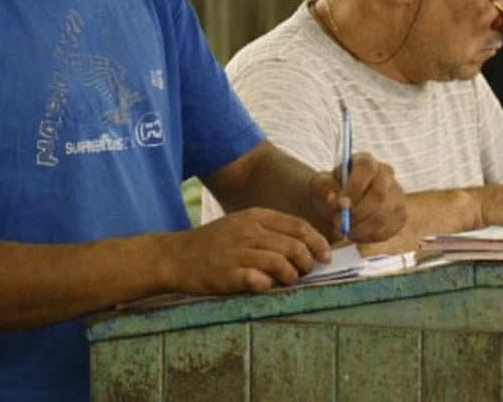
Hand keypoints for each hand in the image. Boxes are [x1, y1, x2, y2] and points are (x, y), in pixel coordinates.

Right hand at [168, 208, 330, 293]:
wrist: (176, 256)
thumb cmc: (216, 242)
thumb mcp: (243, 224)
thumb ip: (272, 231)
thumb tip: (308, 246)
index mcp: (256, 216)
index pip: (298, 226)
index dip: (317, 242)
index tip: (326, 255)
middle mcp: (248, 232)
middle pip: (294, 247)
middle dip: (307, 262)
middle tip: (307, 271)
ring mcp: (237, 253)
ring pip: (281, 264)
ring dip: (291, 276)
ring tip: (288, 281)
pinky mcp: (227, 275)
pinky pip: (258, 281)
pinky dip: (268, 285)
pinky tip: (265, 286)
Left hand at [308, 152, 406, 243]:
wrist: (343, 204)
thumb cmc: (332, 190)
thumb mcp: (321, 185)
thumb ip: (326, 190)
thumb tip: (336, 202)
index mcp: (366, 161)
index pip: (367, 169)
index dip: (354, 187)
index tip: (339, 204)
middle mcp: (386, 175)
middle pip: (379, 196)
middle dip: (356, 214)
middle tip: (339, 224)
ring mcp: (397, 195)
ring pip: (383, 216)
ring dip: (360, 229)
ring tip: (344, 231)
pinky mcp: (400, 215)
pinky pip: (387, 230)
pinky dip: (368, 237)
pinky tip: (356, 234)